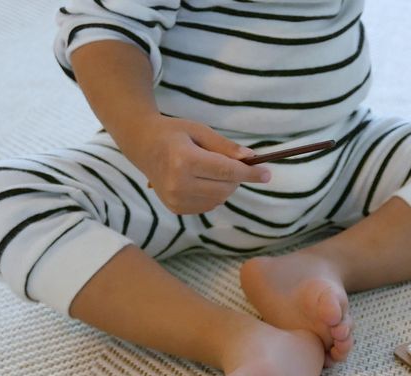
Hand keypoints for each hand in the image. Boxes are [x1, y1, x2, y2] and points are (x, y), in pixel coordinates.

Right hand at [127, 116, 270, 214]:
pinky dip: (213, 194)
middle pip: (226, 188)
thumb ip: (225, 146)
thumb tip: (250, 158)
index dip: (249, 173)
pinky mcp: (176, 208)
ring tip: (210, 168)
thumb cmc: (173, 133)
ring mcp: (175, 199)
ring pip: (219, 199)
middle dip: (236, 177)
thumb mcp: (199, 131)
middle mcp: (178, 183)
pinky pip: (209, 205)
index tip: (267, 174)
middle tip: (232, 163)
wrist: (142, 145)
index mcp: (184, 160)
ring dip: (225, 186)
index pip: (226, 171)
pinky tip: (202, 180)